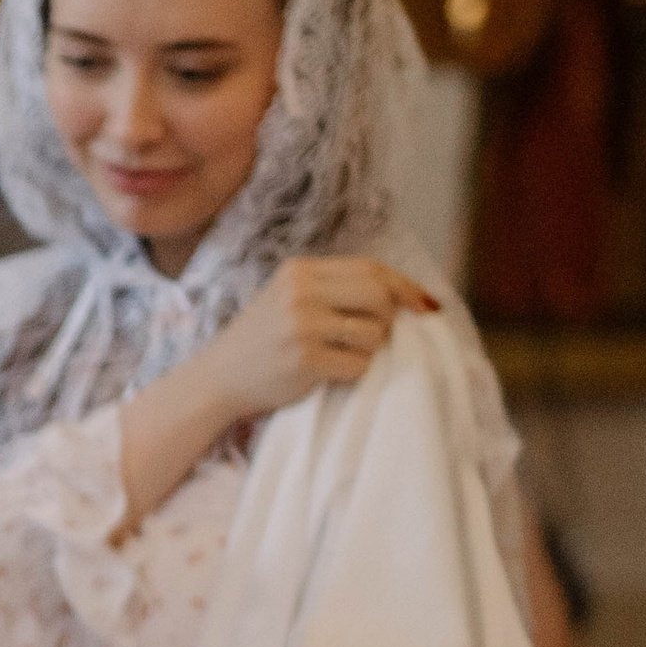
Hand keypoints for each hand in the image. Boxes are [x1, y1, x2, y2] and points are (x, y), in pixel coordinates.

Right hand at [208, 259, 439, 423]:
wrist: (218, 377)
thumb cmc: (263, 340)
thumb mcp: (291, 297)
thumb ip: (335, 289)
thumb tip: (406, 297)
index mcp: (300, 270)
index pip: (371, 269)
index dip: (405, 287)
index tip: (427, 305)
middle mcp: (301, 291)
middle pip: (379, 296)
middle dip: (391, 319)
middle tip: (378, 336)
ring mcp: (302, 325)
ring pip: (374, 333)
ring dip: (371, 350)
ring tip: (343, 355)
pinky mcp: (305, 360)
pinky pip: (359, 365)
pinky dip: (354, 372)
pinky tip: (330, 373)